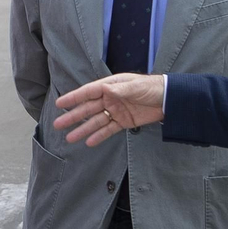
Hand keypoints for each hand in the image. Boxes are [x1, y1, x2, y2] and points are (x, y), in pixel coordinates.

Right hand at [53, 73, 167, 145]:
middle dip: (73, 116)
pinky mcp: (124, 122)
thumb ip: (118, 90)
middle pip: (88, 109)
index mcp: (111, 86)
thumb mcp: (135, 87)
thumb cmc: (152, 88)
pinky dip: (99, 136)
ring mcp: (116, 110)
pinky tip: (89, 142)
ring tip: (70, 138)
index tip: (59, 103)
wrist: (169, 99)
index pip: (88, 92)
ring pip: (96, 121)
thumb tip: (103, 89)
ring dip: (83, 129)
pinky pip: (108, 129)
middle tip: (58, 124)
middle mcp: (110, 98)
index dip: (74, 98)